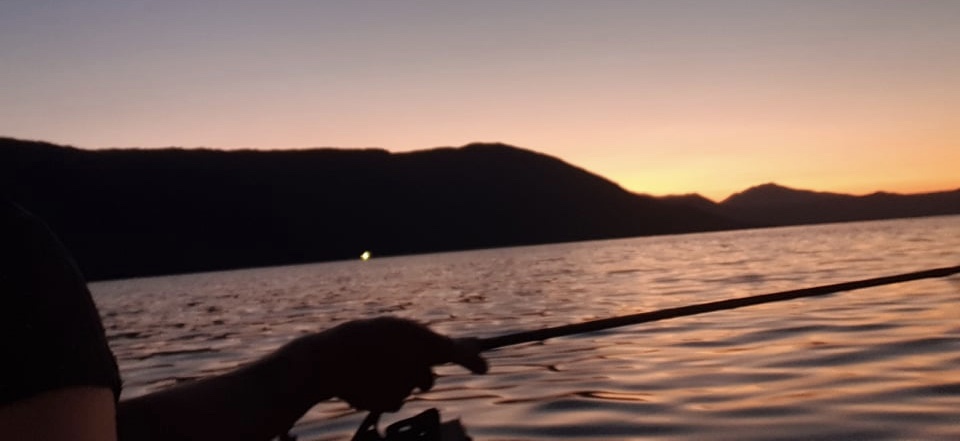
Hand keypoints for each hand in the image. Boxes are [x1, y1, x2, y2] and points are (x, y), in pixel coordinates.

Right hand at [295, 317, 486, 411]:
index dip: (472, 360)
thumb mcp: (394, 330)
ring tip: (375, 366)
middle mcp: (414, 360)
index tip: (484, 368)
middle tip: (403, 362)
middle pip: (429, 374)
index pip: (453, 351)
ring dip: (403, 379)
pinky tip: (367, 381)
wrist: (324, 360)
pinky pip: (397, 399)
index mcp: (415, 335)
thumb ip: (422, 339)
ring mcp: (402, 382)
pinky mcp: (390, 400)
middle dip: (421, 371)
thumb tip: (455, 349)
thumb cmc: (360, 339)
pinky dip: (386, 393)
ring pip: (414, 385)